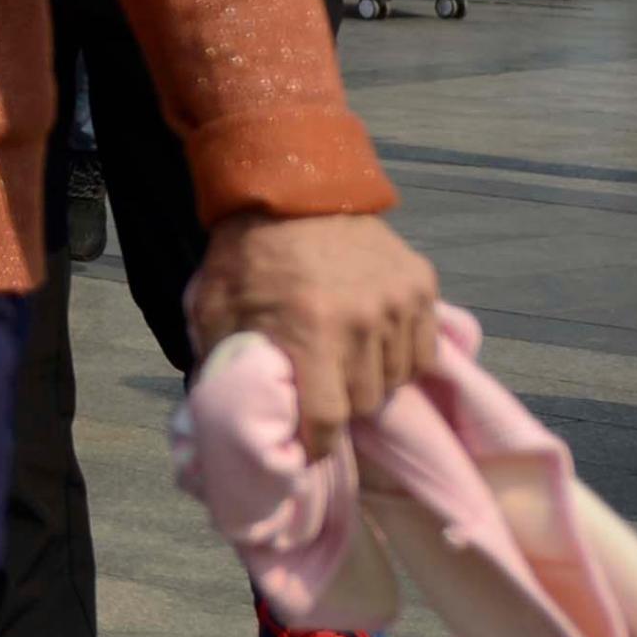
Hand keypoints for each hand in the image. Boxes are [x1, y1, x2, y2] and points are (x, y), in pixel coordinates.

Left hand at [186, 211, 441, 445]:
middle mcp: (363, 321)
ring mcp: (399, 302)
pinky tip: (373, 344)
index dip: (316, 444)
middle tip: (320, 391)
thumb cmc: (245, 255)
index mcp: (310, 330)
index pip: (327, 419)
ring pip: (398, 380)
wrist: (292, 188)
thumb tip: (224, 417)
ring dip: (372, 382)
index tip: (306, 449)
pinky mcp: (422, 285)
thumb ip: (223, 363)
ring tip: (344, 363)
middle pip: (365, 402)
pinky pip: (423, 350)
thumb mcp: (213, 308)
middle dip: (340, 407)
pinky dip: (401, 358)